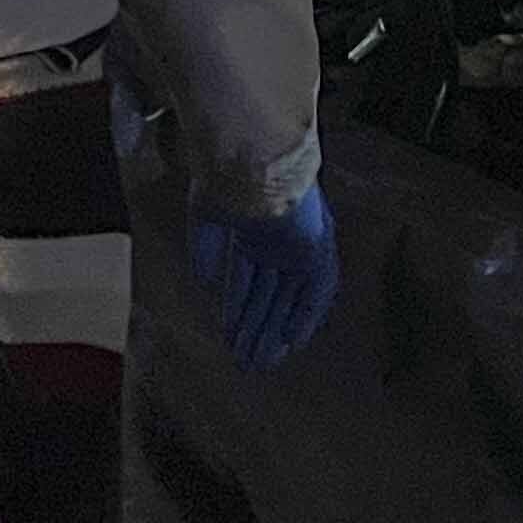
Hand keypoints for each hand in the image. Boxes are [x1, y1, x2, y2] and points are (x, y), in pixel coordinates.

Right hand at [188, 182, 339, 370]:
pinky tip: (291, 342)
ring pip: (289, 298)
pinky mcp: (317, 246)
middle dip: (256, 330)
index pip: (247, 280)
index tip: (230, 338)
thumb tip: (207, 284)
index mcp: (253, 229)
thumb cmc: (224, 178)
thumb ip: (205, 251)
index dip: (239, 311)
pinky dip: (305, 315)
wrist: (249, 159)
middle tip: (247, 362)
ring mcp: (300, 244)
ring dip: (274, 330)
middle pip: (270, 296)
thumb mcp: (205, 216)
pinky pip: (317, 290)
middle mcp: (279, 241)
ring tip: (260, 362)